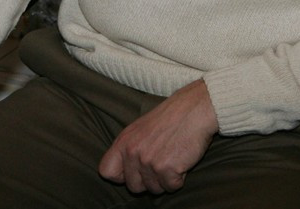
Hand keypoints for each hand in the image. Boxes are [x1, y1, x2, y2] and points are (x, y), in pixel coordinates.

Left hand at [99, 79, 217, 193]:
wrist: (193, 110)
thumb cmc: (169, 119)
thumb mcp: (139, 129)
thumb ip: (129, 150)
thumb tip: (122, 174)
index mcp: (123, 142)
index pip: (106, 171)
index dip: (120, 176)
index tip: (133, 172)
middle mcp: (132, 152)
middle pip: (133, 187)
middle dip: (148, 181)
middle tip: (160, 164)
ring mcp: (149, 161)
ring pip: (154, 189)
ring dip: (165, 179)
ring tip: (172, 158)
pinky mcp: (167, 169)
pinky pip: (171, 187)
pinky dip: (179, 179)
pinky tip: (181, 161)